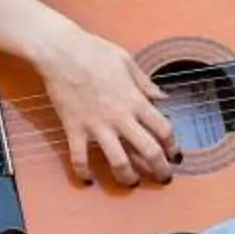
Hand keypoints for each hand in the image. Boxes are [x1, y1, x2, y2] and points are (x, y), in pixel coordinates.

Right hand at [30, 25, 179, 186]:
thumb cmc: (93, 51)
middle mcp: (120, 117)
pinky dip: (83, 172)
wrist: (60, 51)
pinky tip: (88, 180)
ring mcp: (97, 126)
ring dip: (127, 177)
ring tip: (130, 183)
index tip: (174, 154)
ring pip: (118, 161)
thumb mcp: (127, 61)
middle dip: (159, 169)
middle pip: (148, 150)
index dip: (173, 146)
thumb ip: (145, 83)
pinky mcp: (74, 129)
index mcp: (135, 100)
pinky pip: (79, 158)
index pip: (163, 129)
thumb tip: (161, 97)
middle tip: (163, 178)